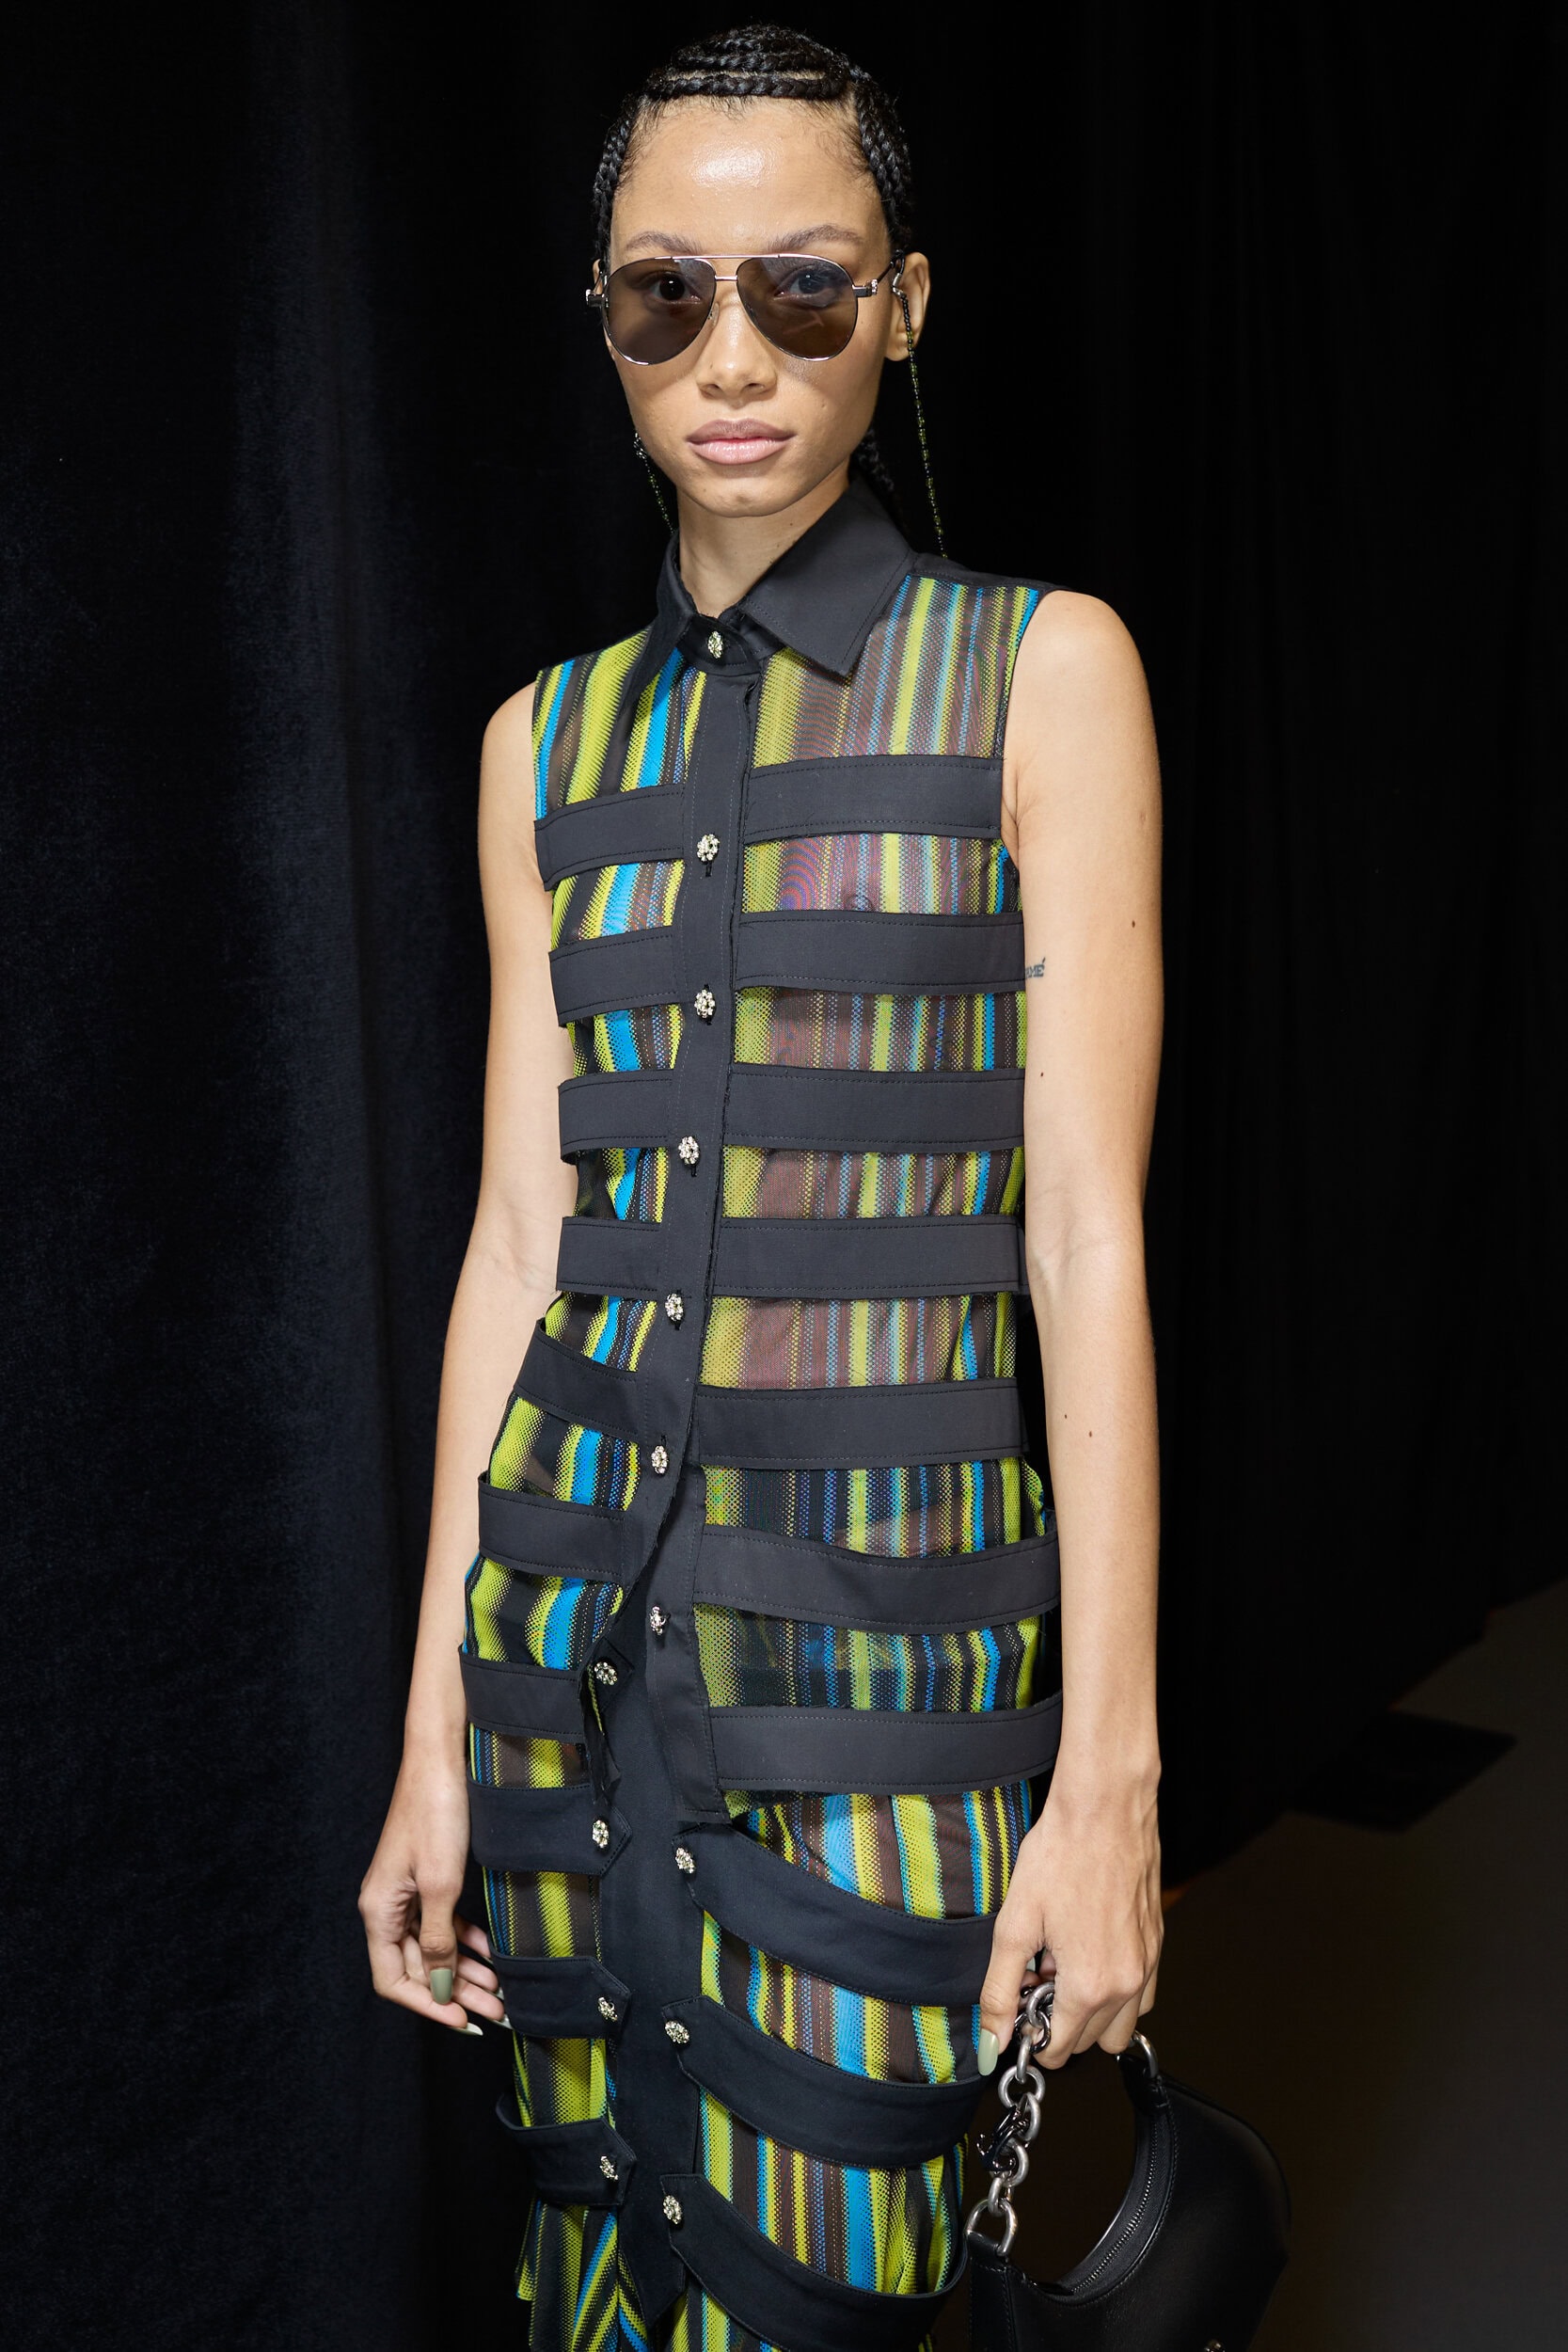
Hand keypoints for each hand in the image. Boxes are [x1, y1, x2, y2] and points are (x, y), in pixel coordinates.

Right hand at [359, 1747, 506, 2032]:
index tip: (461, 2020)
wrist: (441, 1757)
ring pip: (433, 1946)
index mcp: (379, 1910)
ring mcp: (406, 1891)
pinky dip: (464, 1939)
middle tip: (494, 2011)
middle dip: (455, 1992)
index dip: (427, 2003)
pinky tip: (489, 1953)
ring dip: (464, 1969)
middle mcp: (387, 1905)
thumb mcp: (442, 1884)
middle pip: (416, 1966)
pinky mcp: (425, 1876)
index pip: (393, 1979)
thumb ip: (437, 1940)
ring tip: (499, 1991)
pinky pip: (441, 1921)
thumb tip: (441, 1987)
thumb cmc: (436, 1813)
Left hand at [979, 1768, 1161, 2071]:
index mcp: (1091, 1985)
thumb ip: (1000, 1991)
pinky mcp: (1158, 1944)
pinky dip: (1116, 1990)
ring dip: (1091, 2012)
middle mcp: (1128, 1983)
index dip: (1031, 2031)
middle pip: (1090, 2044)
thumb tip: (993, 2040)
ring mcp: (1148, 1965)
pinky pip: (1141, 1995)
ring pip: (1121, 2026)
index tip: (1019, 2000)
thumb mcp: (1014, 1925)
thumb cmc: (1061, 1857)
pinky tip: (1089, 1949)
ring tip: (1064, 1963)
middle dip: (1060, 2021)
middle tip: (1038, 1974)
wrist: (1105, 1809)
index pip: (1059, 2050)